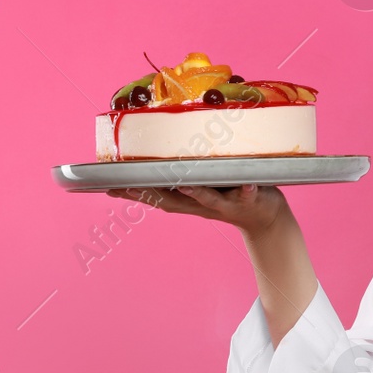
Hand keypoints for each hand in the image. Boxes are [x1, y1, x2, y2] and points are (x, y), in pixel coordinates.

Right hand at [107, 183, 290, 234]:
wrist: (264, 217)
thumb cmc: (229, 193)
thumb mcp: (204, 185)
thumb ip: (183, 174)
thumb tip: (160, 154)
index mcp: (188, 199)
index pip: (156, 195)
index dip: (133, 191)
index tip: (107, 186)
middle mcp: (201, 204)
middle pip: (173, 201)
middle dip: (151, 194)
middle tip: (128, 186)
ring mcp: (225, 203)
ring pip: (207, 198)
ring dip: (195, 191)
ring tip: (184, 182)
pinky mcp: (248, 200)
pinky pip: (248, 194)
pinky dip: (247, 190)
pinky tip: (248, 184)